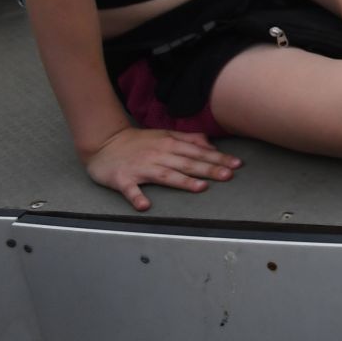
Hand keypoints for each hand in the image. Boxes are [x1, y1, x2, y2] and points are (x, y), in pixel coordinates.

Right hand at [82, 126, 241, 211]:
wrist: (104, 143)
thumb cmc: (139, 141)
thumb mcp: (165, 135)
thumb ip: (189, 139)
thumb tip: (211, 144)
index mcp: (170, 144)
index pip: (198, 152)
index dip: (218, 158)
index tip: (237, 165)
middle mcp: (158, 155)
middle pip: (187, 163)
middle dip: (209, 169)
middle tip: (228, 176)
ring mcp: (141, 167)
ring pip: (166, 175)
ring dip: (183, 182)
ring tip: (200, 188)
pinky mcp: (123, 179)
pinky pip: (130, 190)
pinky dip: (137, 197)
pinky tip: (145, 205)